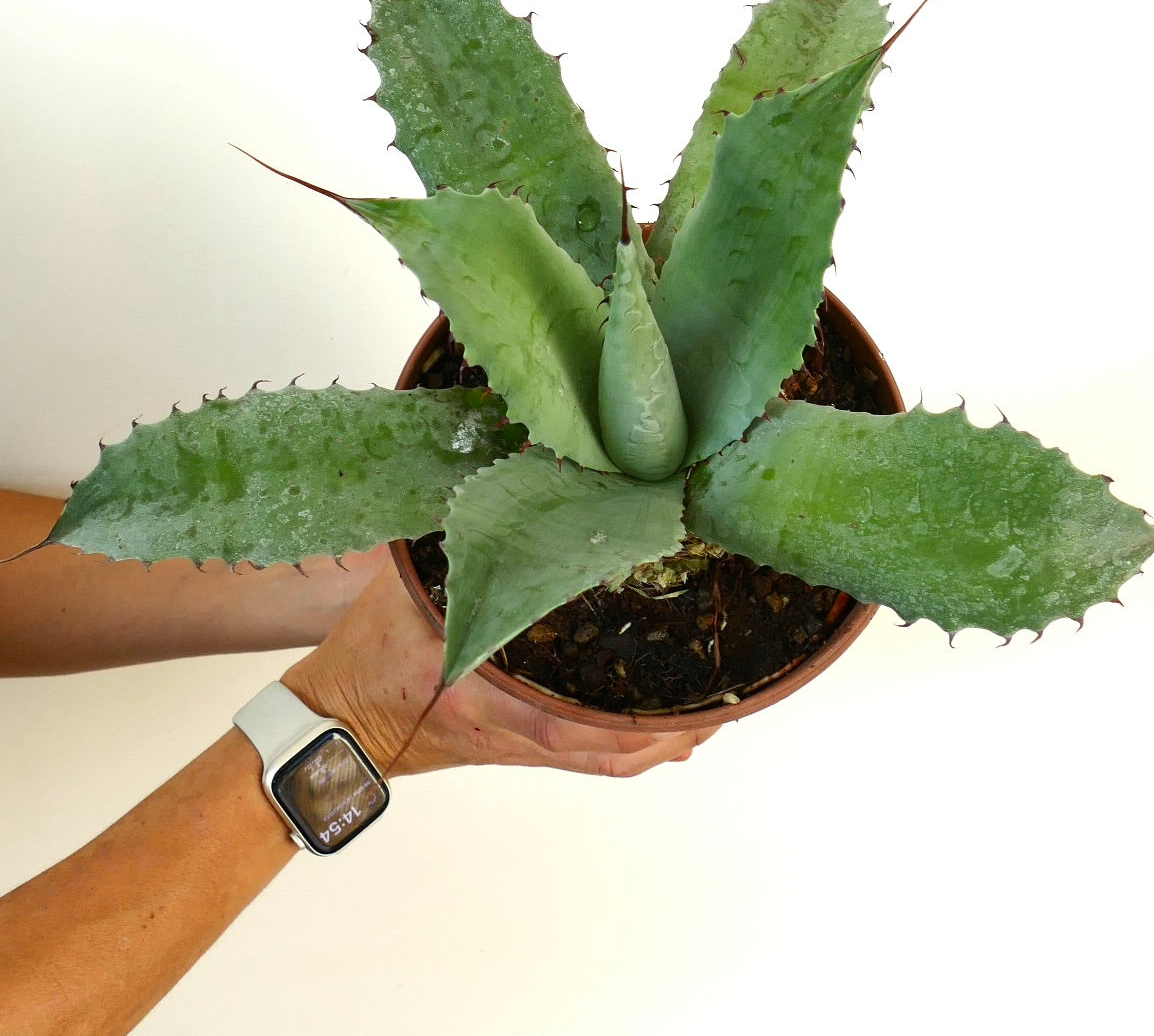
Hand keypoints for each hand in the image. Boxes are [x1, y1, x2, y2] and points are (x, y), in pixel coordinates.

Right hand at [282, 550, 718, 777]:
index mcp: (484, 699)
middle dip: (671, 733)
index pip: (565, 723)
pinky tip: (650, 725)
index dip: (631, 722)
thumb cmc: (364, 661)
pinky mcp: (509, 746)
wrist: (330, 722)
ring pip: (602, 761)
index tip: (690, 707)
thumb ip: (456, 547)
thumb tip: (498, 490)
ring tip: (706, 715)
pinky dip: (624, 745)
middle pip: (607, 754)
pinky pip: (582, 757)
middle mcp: (510, 733)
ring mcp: (513, 746)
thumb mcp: (405, 592)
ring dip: (657, 743)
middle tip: (724, 704)